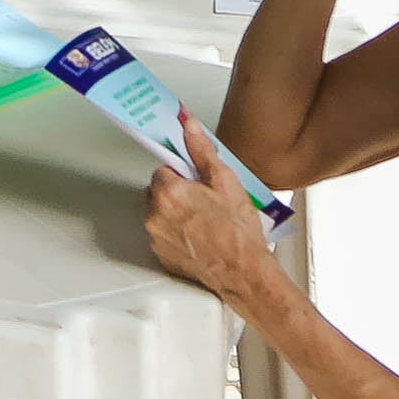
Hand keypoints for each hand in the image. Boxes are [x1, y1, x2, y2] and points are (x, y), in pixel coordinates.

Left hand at [143, 119, 286, 305]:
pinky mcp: (161, 256)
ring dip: (176, 212)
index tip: (196, 178)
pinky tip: (200, 235)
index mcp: (168, 193)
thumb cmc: (237, 232)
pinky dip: (176, 233)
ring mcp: (156, 238)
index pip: (163, 168)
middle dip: (178, 191)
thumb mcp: (225, 181)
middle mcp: (155, 215)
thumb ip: (201, 150)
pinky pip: (163, 235)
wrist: (243, 272)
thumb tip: (187, 125)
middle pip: (158, 190)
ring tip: (205, 219)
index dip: (183, 172)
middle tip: (205, 199)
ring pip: (160, 213)